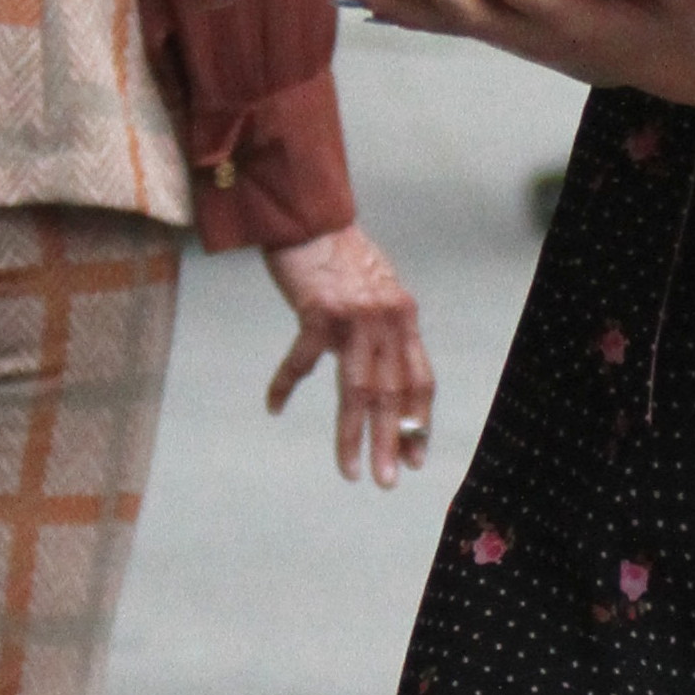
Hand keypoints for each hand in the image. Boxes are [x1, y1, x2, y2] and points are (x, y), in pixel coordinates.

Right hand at [265, 224, 433, 485]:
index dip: (419, 422)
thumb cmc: (336, 255)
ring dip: (352, 435)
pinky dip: (285, 384)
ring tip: (351, 471)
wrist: (308, 212)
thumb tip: (374, 379)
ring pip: (358, 390)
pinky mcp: (320, 311)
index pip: (420, 381)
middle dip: (392, 443)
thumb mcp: (373, 292)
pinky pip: (303, 360)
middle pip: (393, 394)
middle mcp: (389, 318)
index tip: (414, 458)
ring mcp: (356, 316)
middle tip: (388, 481)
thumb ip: (380, 332)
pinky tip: (274, 406)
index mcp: (405, 317)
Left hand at [355, 0, 694, 102]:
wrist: (680, 70)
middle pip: (463, 11)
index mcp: (577, 24)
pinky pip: (451, 23)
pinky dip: (409, 13)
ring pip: (445, 22)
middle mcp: (537, 36)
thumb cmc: (690, 31)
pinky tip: (371, 0)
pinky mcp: (513, 34)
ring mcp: (519, 38)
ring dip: (394, 3)